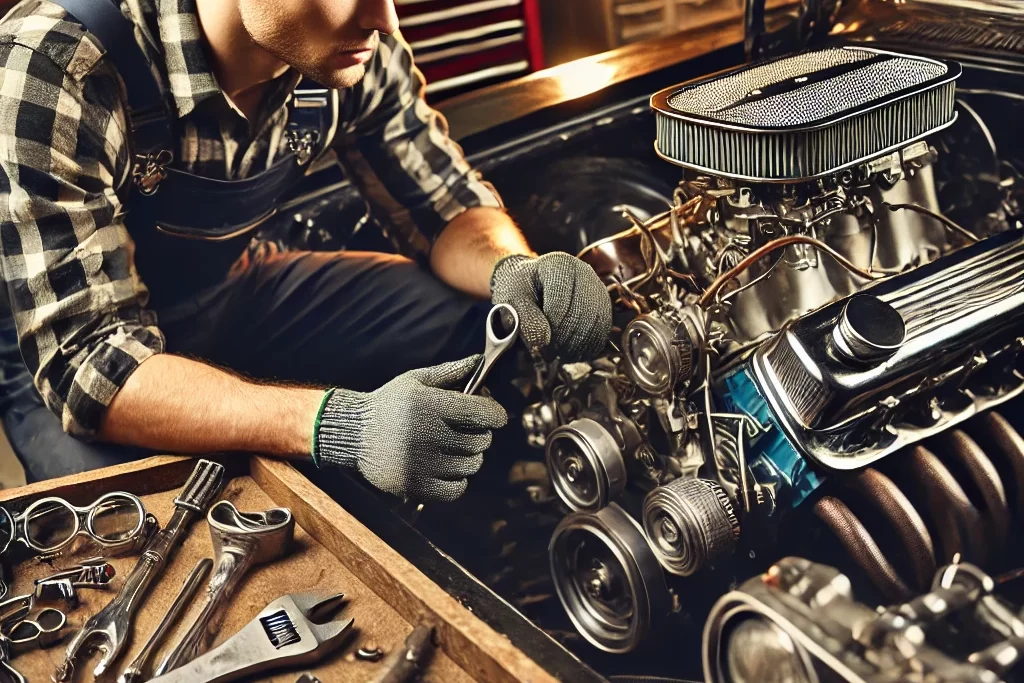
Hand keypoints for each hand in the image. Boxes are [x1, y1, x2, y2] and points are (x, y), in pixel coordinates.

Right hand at [313, 356, 507, 501]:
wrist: (354, 433)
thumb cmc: (390, 403)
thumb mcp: (416, 380)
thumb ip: (450, 372)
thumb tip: (480, 361)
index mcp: (429, 405)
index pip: (482, 414)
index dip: (495, 415)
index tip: (494, 416)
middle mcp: (426, 434)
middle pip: (481, 441)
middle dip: (480, 434)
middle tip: (467, 430)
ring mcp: (420, 463)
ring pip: (471, 465)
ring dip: (470, 457)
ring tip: (454, 448)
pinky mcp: (413, 486)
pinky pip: (456, 489)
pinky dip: (458, 480)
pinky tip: (448, 468)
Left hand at [490, 252, 611, 361]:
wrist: (531, 283)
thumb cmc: (520, 290)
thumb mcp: (513, 301)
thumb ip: (525, 320)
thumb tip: (543, 342)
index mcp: (559, 265)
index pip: (561, 305)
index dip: (551, 331)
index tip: (539, 346)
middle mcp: (584, 271)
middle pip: (583, 314)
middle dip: (566, 341)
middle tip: (549, 355)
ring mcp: (597, 287)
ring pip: (597, 324)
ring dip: (579, 345)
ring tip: (559, 354)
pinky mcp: (604, 304)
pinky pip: (604, 329)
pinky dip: (589, 345)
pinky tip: (572, 351)